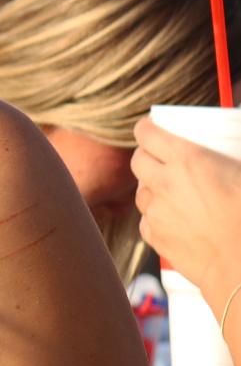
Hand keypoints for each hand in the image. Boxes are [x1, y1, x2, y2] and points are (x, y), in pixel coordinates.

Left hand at [132, 117, 240, 299]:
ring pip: (141, 191)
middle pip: (138, 161)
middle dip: (148, 157)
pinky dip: (156, 217)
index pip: (148, 133)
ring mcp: (156, 211)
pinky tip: (176, 219)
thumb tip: (221, 161)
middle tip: (164, 160)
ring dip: (152, 188)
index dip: (148, 129)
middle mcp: (165, 183)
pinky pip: (146, 220)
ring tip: (177, 193)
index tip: (152, 129)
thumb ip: (227, 160)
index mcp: (188, 159)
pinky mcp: (155, 237)